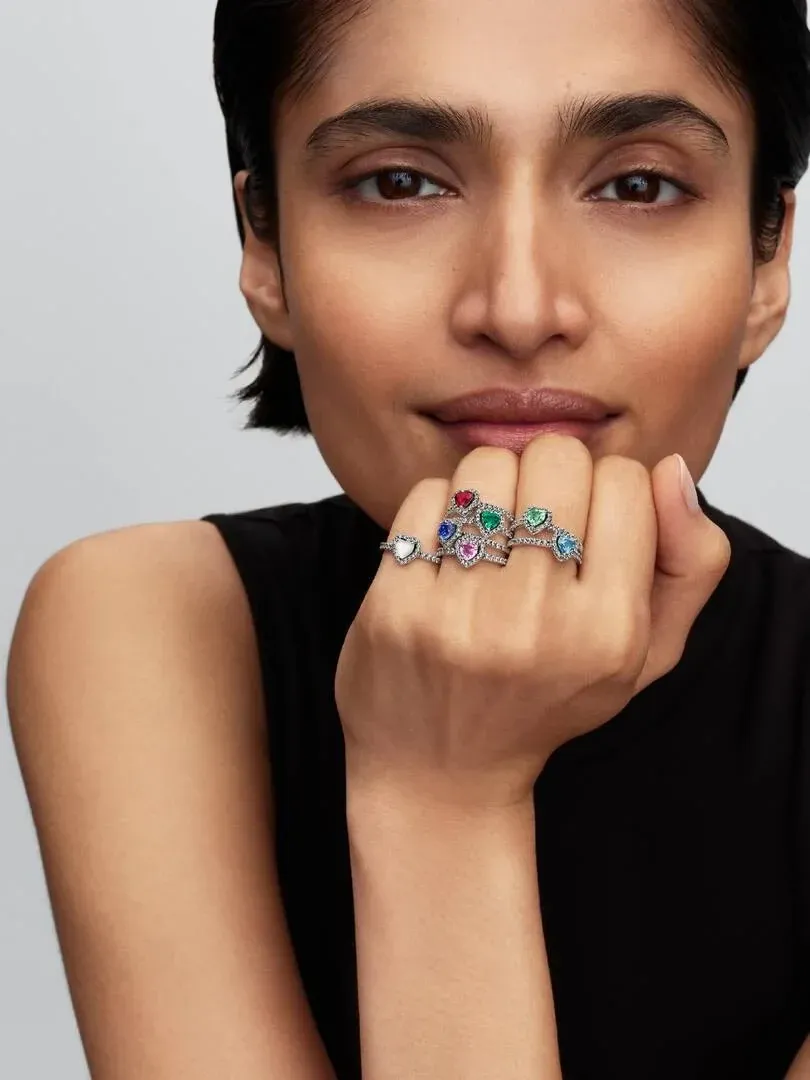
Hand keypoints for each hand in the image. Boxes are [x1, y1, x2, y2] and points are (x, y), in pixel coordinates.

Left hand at [335, 436, 730, 810]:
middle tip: (536, 520)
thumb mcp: (646, 654)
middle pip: (556, 458)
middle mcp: (537, 623)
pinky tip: (446, 553)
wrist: (440, 773)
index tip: (590, 524)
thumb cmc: (547, 701)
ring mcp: (460, 615)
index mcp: (611, 632)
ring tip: (491, 534)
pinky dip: (439, 509)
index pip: (626, 480)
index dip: (609, 488)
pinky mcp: (397, 606)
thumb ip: (689, 563)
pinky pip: (427, 497)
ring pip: (487, 467)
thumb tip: (670, 469)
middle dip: (550, 475)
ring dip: (492, 486)